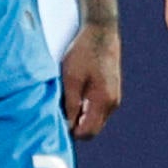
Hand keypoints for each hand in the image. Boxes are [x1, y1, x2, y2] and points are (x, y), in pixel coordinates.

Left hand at [60, 18, 122, 139]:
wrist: (101, 33)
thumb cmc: (83, 53)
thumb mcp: (70, 79)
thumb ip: (70, 104)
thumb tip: (66, 126)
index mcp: (103, 101)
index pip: (88, 132)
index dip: (70, 133)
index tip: (53, 125)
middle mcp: (113, 103)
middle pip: (92, 129)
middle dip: (74, 127)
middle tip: (55, 116)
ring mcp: (114, 98)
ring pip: (95, 120)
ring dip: (79, 118)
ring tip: (62, 105)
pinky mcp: (111, 92)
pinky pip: (97, 110)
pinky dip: (84, 110)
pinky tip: (71, 98)